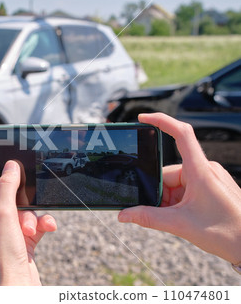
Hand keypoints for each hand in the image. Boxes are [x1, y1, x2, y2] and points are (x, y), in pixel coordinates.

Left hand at [0, 160, 56, 284]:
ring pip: (23, 211)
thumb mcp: (4, 216)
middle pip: (5, 197)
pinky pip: (34, 225)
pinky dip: (42, 224)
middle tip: (26, 193)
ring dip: (32, 215)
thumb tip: (10, 166)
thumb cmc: (2, 257)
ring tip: (31, 227)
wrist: (17, 289)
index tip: (0, 159)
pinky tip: (48, 228)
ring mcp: (6, 234)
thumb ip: (6, 188)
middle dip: (20, 197)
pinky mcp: (22, 242)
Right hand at [118, 113, 240, 264]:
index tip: (142, 118)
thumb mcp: (181, 225)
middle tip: (162, 212)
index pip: (181, 134)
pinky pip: (185, 188)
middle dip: (159, 192)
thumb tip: (124, 215)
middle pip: (168, 172)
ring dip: (169, 200)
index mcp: (200, 171)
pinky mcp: (210, 187)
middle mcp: (205, 170)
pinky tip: (183, 217)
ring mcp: (209, 178)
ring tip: (178, 219)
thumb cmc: (227, 232)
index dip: (161, 121)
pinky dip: (178, 202)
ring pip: (175, 183)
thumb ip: (148, 217)